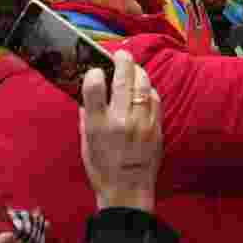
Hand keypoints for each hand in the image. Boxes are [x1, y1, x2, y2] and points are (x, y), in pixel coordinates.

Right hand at [80, 50, 162, 211]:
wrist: (128, 188)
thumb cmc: (102, 167)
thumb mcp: (86, 142)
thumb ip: (87, 115)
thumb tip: (89, 92)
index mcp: (98, 126)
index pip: (94, 89)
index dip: (94, 73)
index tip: (95, 69)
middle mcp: (121, 120)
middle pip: (124, 80)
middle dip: (122, 60)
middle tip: (121, 54)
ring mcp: (142, 122)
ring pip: (143, 84)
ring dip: (138, 71)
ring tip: (133, 67)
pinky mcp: (157, 125)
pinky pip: (154, 98)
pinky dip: (148, 89)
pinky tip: (143, 87)